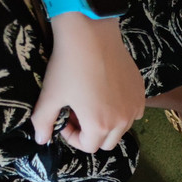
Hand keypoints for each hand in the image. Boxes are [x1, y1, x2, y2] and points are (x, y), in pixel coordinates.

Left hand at [30, 15, 144, 152]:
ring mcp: (134, 107)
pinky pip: (133, 112)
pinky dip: (121, 110)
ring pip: (122, 129)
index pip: (88, 147)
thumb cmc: (68, 66)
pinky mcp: (141, 93)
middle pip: (107, 143)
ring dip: (107, 123)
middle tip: (78, 113)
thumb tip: (40, 140)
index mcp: (99, 126)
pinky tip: (108, 92)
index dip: (72, 137)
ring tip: (92, 102)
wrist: (91, 34)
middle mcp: (122, 122)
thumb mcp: (50, 95)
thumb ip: (43, 122)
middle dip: (91, 134)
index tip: (63, 119)